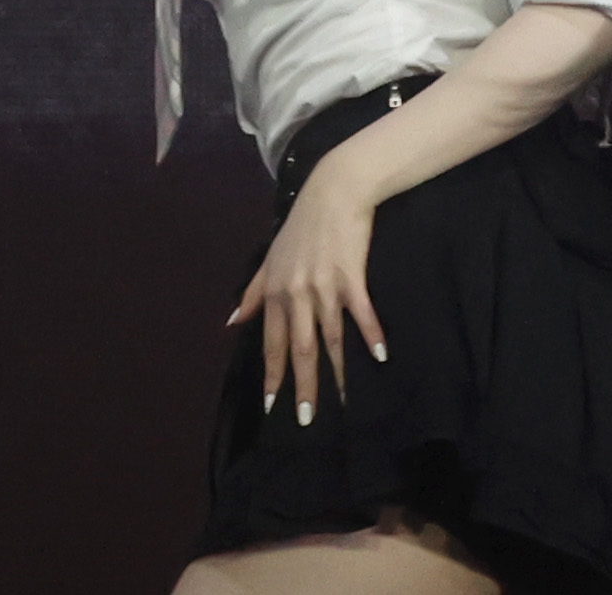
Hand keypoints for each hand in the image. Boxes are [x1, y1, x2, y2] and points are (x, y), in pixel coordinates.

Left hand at [226, 157, 389, 423]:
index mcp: (277, 291)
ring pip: (329, 338)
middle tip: (307, 421)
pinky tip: (379, 357)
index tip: (272, 407)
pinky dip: (370, 334)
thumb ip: (253, 292)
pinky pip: (360, 312)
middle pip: (300, 348)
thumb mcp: (271, 257)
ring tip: (342, 404)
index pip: (273, 343)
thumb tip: (232, 322)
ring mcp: (325, 286)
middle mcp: (298, 294)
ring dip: (336, 373)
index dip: (273, 375)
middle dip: (303, 386)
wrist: (334, 190)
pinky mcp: (351, 276)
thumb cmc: (302, 225)